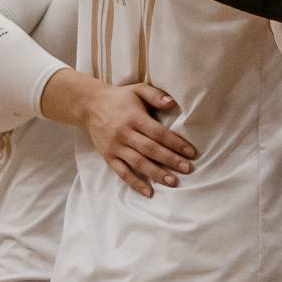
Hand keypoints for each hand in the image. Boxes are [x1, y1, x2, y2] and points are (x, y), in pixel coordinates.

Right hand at [79, 80, 197, 195]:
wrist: (90, 106)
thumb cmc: (120, 98)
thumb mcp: (138, 89)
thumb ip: (156, 95)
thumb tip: (172, 103)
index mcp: (134, 118)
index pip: (158, 133)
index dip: (175, 143)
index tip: (191, 152)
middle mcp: (125, 134)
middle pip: (150, 150)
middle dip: (170, 160)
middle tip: (187, 169)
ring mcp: (115, 147)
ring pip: (138, 163)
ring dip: (156, 174)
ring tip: (173, 182)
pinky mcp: (108, 157)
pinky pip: (122, 173)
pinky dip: (135, 183)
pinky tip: (149, 192)